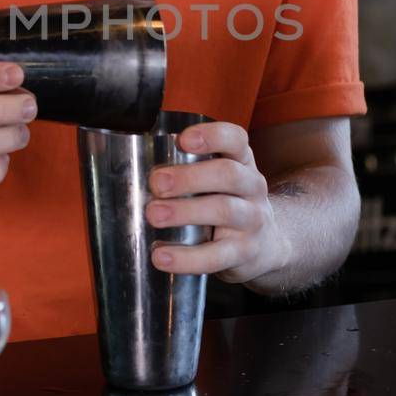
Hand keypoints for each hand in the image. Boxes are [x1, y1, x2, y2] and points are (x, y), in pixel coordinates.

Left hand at [144, 120, 291, 288]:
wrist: (265, 245)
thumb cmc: (228, 203)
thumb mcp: (218, 180)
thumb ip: (188, 169)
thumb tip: (129, 169)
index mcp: (242, 162)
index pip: (235, 139)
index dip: (211, 136)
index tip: (183, 140)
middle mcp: (252, 186)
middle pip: (228, 174)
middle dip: (189, 177)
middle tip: (157, 183)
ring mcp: (252, 220)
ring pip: (224, 211)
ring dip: (185, 212)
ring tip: (154, 215)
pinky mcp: (245, 252)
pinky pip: (217, 256)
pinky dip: (187, 258)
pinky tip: (162, 257)